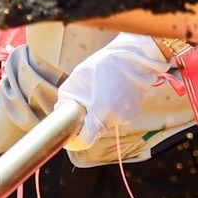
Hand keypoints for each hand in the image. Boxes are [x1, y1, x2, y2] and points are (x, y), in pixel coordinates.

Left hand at [59, 34, 175, 149]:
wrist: (135, 56)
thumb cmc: (105, 66)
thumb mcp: (77, 80)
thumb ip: (66, 99)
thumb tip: (62, 111)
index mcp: (99, 115)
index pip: (84, 140)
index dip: (76, 137)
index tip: (72, 130)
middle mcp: (114, 120)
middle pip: (96, 128)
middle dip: (89, 118)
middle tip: (87, 100)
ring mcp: (127, 116)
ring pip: (108, 120)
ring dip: (103, 110)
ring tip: (103, 90)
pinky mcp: (135, 110)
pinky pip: (119, 112)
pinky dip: (115, 105)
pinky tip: (115, 90)